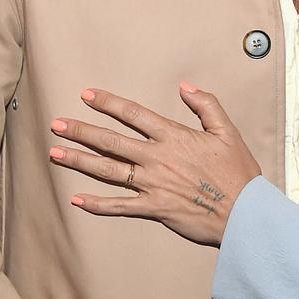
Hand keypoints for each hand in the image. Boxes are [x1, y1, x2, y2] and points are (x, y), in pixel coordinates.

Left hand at [49, 84, 260, 245]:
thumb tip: (185, 86)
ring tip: (55, 153)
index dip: (108, 103)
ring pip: (108, 170)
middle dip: (81, 131)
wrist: (243, 212)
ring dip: (79, 161)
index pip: (133, 114)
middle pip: (111, 141)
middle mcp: (157, 158)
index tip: (87, 95)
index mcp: (173, 136)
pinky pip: (119, 206)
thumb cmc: (237, 172)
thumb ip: (206, 104)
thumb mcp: (227, 131)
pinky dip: (97, 204)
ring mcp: (152, 184)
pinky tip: (77, 199)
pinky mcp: (154, 208)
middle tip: (56, 124)